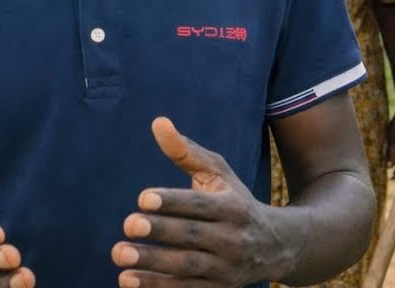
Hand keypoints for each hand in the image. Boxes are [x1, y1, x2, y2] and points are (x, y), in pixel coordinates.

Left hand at [112, 117, 291, 286]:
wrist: (274, 247)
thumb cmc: (235, 202)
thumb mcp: (218, 174)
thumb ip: (186, 152)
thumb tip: (157, 122)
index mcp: (233, 206)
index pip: (200, 204)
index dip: (172, 201)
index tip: (143, 198)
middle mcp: (233, 239)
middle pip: (192, 236)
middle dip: (159, 231)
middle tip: (127, 225)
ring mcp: (227, 269)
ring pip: (187, 267)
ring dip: (152, 263)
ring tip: (120, 254)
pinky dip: (158, 286)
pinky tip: (128, 280)